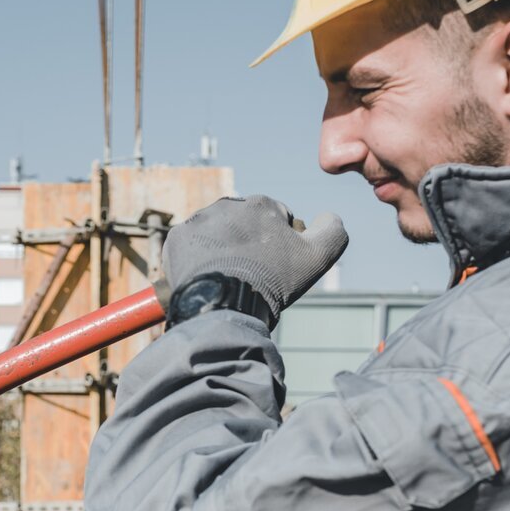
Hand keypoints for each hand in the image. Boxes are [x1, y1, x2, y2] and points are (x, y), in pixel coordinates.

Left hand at [157, 195, 347, 322]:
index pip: (275, 219)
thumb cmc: (272, 281)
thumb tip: (329, 216)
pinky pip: (191, 247)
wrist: (224, 306)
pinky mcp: (177, 239)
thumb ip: (333, 231)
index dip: (279, 245)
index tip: (274, 267)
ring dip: (224, 251)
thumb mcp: (317, 257)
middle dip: (249, 245)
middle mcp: (227, 205)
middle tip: (251, 275)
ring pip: (217, 235)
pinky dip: (199, 260)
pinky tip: (209, 278)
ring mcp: (198, 221)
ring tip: (229, 279)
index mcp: (261, 204)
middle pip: (244, 226)